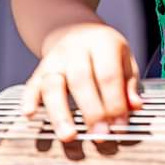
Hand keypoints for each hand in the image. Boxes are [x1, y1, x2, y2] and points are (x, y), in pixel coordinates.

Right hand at [19, 22, 142, 141]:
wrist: (73, 28)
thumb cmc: (104, 49)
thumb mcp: (123, 57)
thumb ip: (128, 82)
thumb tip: (135, 107)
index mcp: (102, 43)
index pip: (108, 74)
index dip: (114, 102)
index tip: (120, 125)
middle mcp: (75, 49)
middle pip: (81, 80)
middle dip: (91, 111)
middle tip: (99, 135)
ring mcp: (54, 59)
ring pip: (53, 84)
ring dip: (59, 113)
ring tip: (68, 136)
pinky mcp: (38, 70)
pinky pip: (31, 84)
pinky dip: (29, 100)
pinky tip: (30, 115)